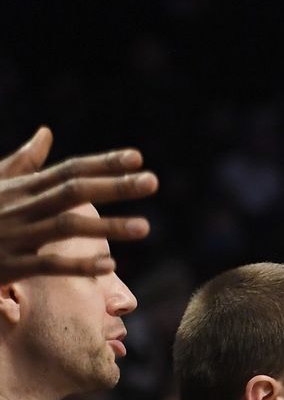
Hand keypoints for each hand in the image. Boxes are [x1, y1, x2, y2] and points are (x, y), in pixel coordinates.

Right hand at [0, 127, 156, 280]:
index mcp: (22, 188)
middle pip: (73, 192)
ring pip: (65, 227)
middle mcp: (20, 207)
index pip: (69, 170)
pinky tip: (109, 265)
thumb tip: (46, 132)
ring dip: (107, 227)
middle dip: (114, 186)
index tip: (138, 157)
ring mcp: (14, 236)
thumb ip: (23, 161)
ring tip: (145, 227)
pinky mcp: (8, 266)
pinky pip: (47, 265)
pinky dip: (78, 265)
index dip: (103, 163)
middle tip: (153, 181)